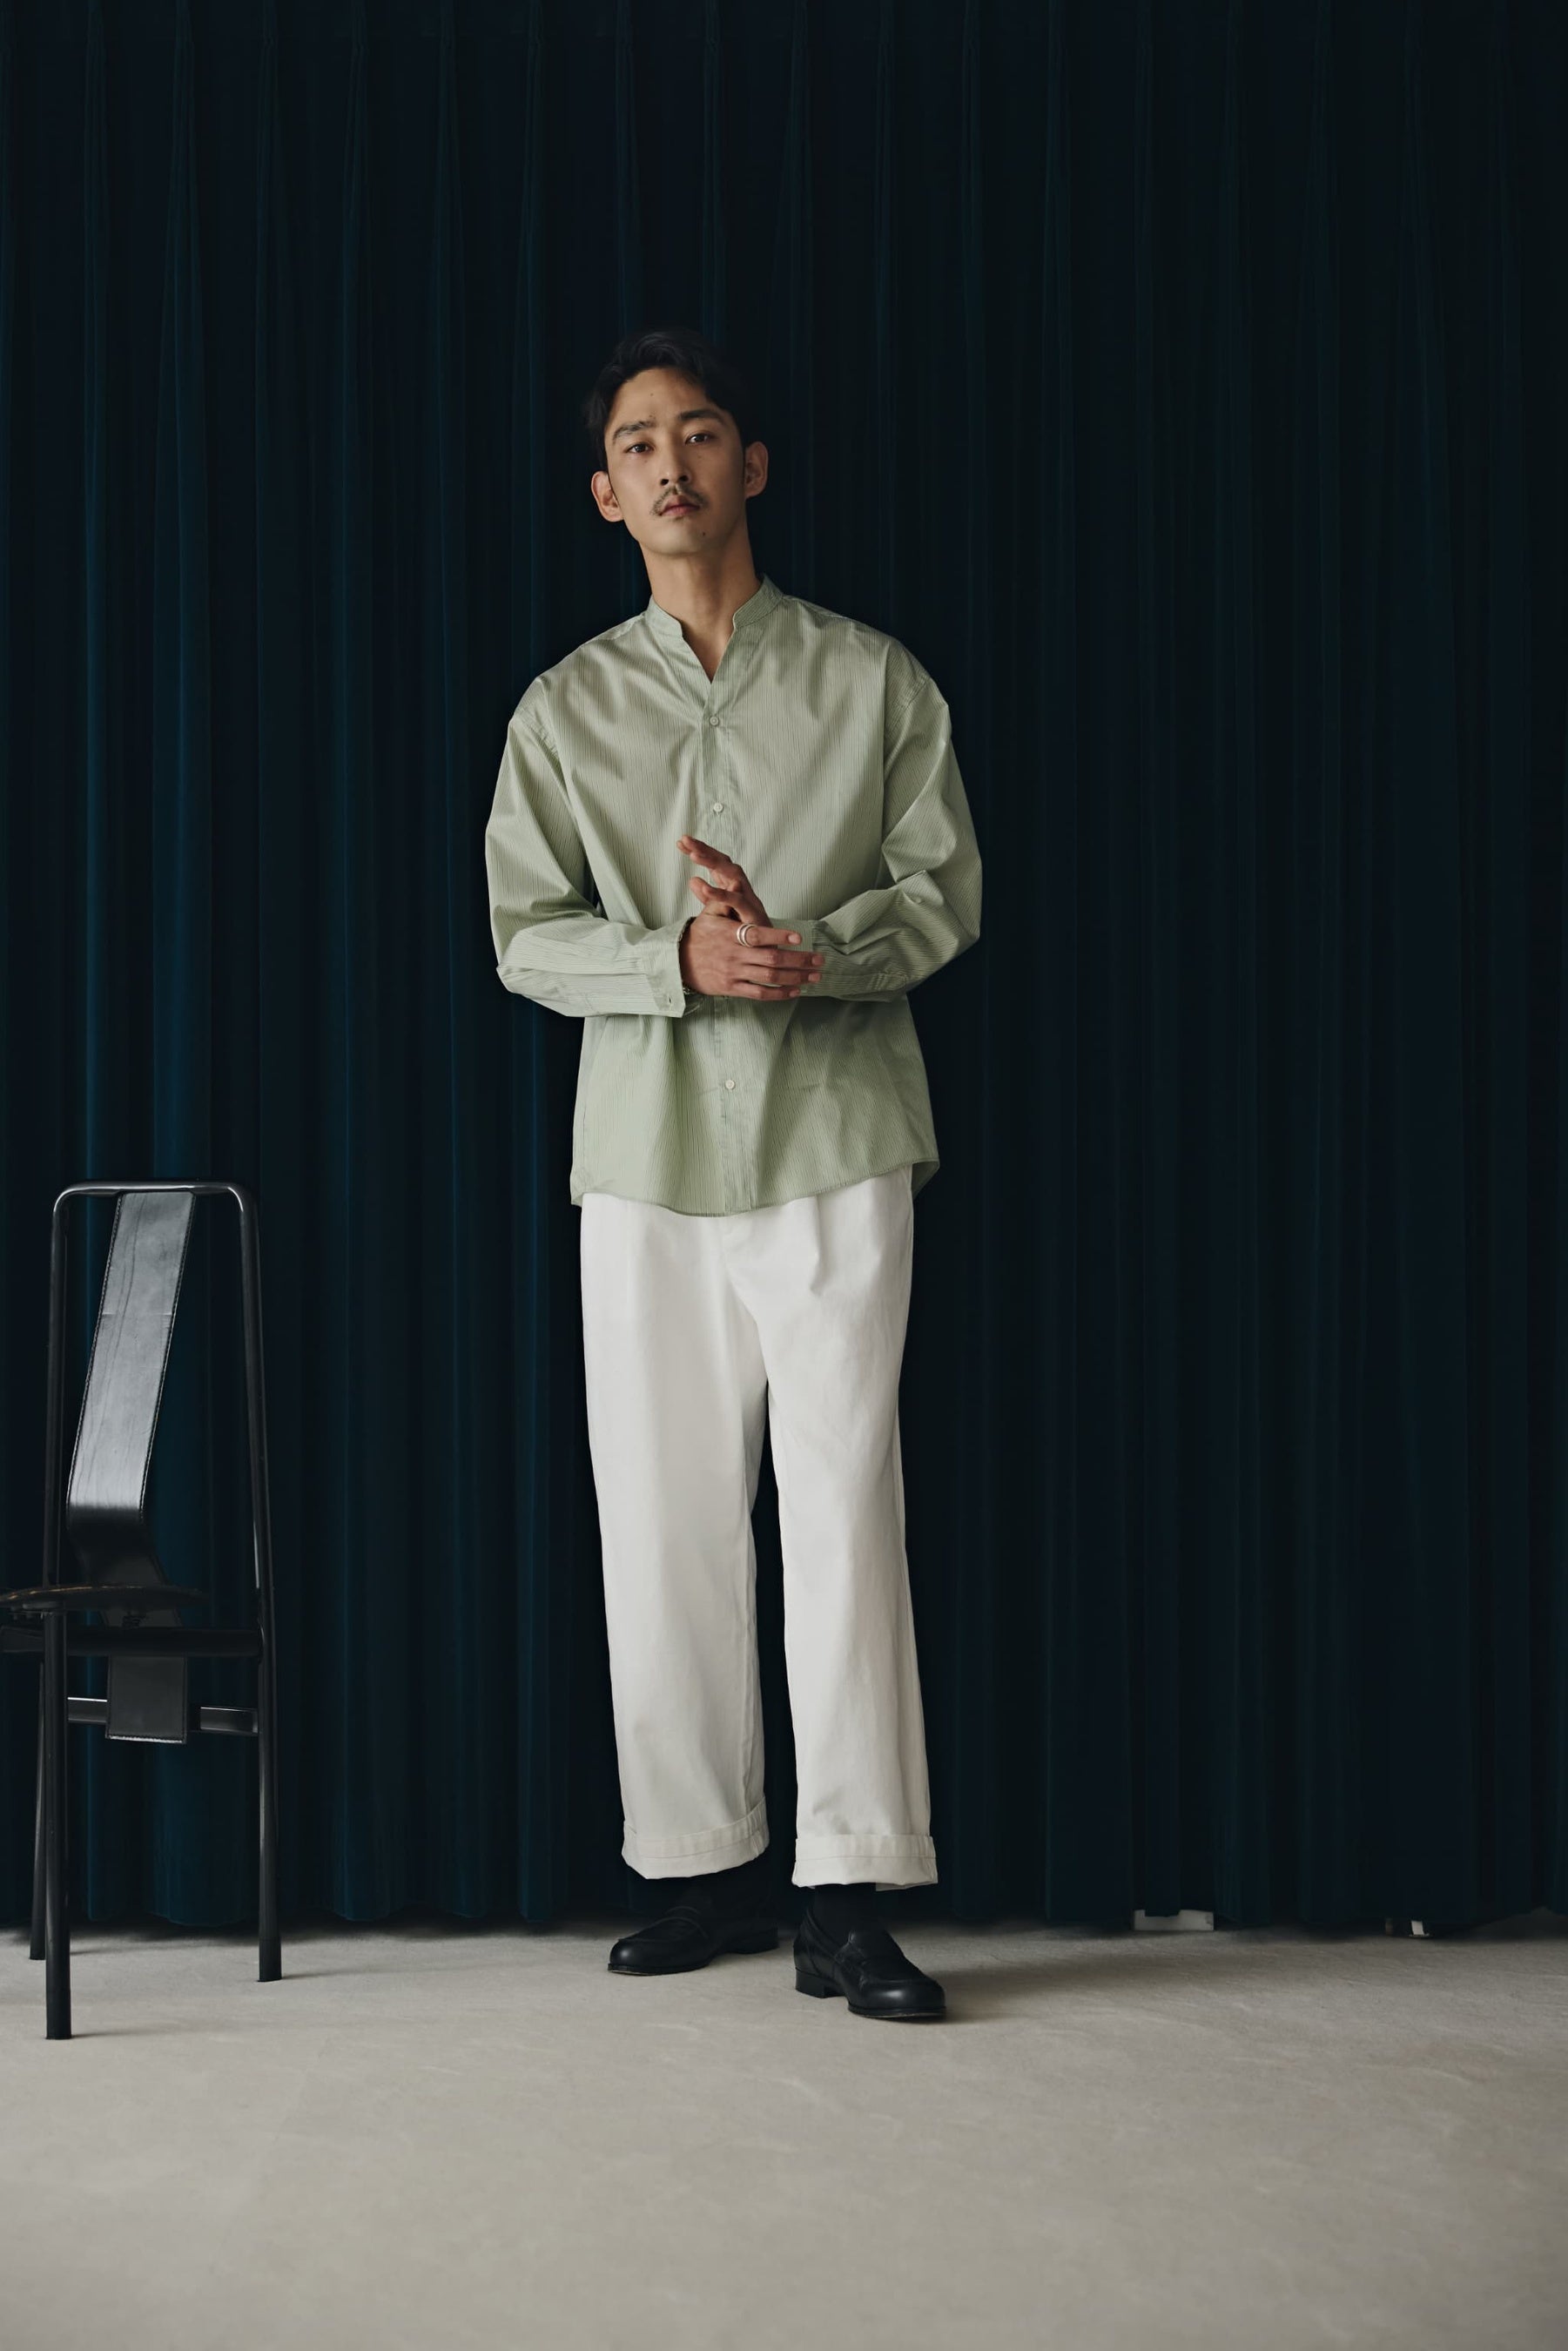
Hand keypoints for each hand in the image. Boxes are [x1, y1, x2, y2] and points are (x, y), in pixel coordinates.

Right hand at [675, 835, 823, 1000]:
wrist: (680, 963)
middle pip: (771, 959)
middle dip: (798, 961)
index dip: (779, 936)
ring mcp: (734, 974)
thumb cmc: (701, 935)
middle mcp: (734, 955)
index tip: (799, 937)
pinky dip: (778, 993)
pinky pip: (759, 994)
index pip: (757, 935)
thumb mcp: (708, 914)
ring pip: (769, 977)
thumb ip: (724, 900)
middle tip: (820, 960)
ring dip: (795, 978)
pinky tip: (795, 990)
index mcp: (730, 935)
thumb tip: (735, 882)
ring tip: (815, 976)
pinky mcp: (733, 988)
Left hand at [676, 834, 767, 926]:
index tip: (681, 843)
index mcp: (734, 887)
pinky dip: (720, 894)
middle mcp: (742, 888)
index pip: (716, 863)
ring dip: (712, 862)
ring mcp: (749, 899)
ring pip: (732, 874)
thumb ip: (708, 897)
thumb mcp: (722, 912)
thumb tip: (692, 880)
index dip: (700, 851)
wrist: (767, 953)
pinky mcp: (753, 914)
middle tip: (685, 839)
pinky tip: (705, 888)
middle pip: (724, 862)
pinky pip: (737, 901)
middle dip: (704, 849)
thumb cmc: (745, 931)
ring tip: (693, 855)